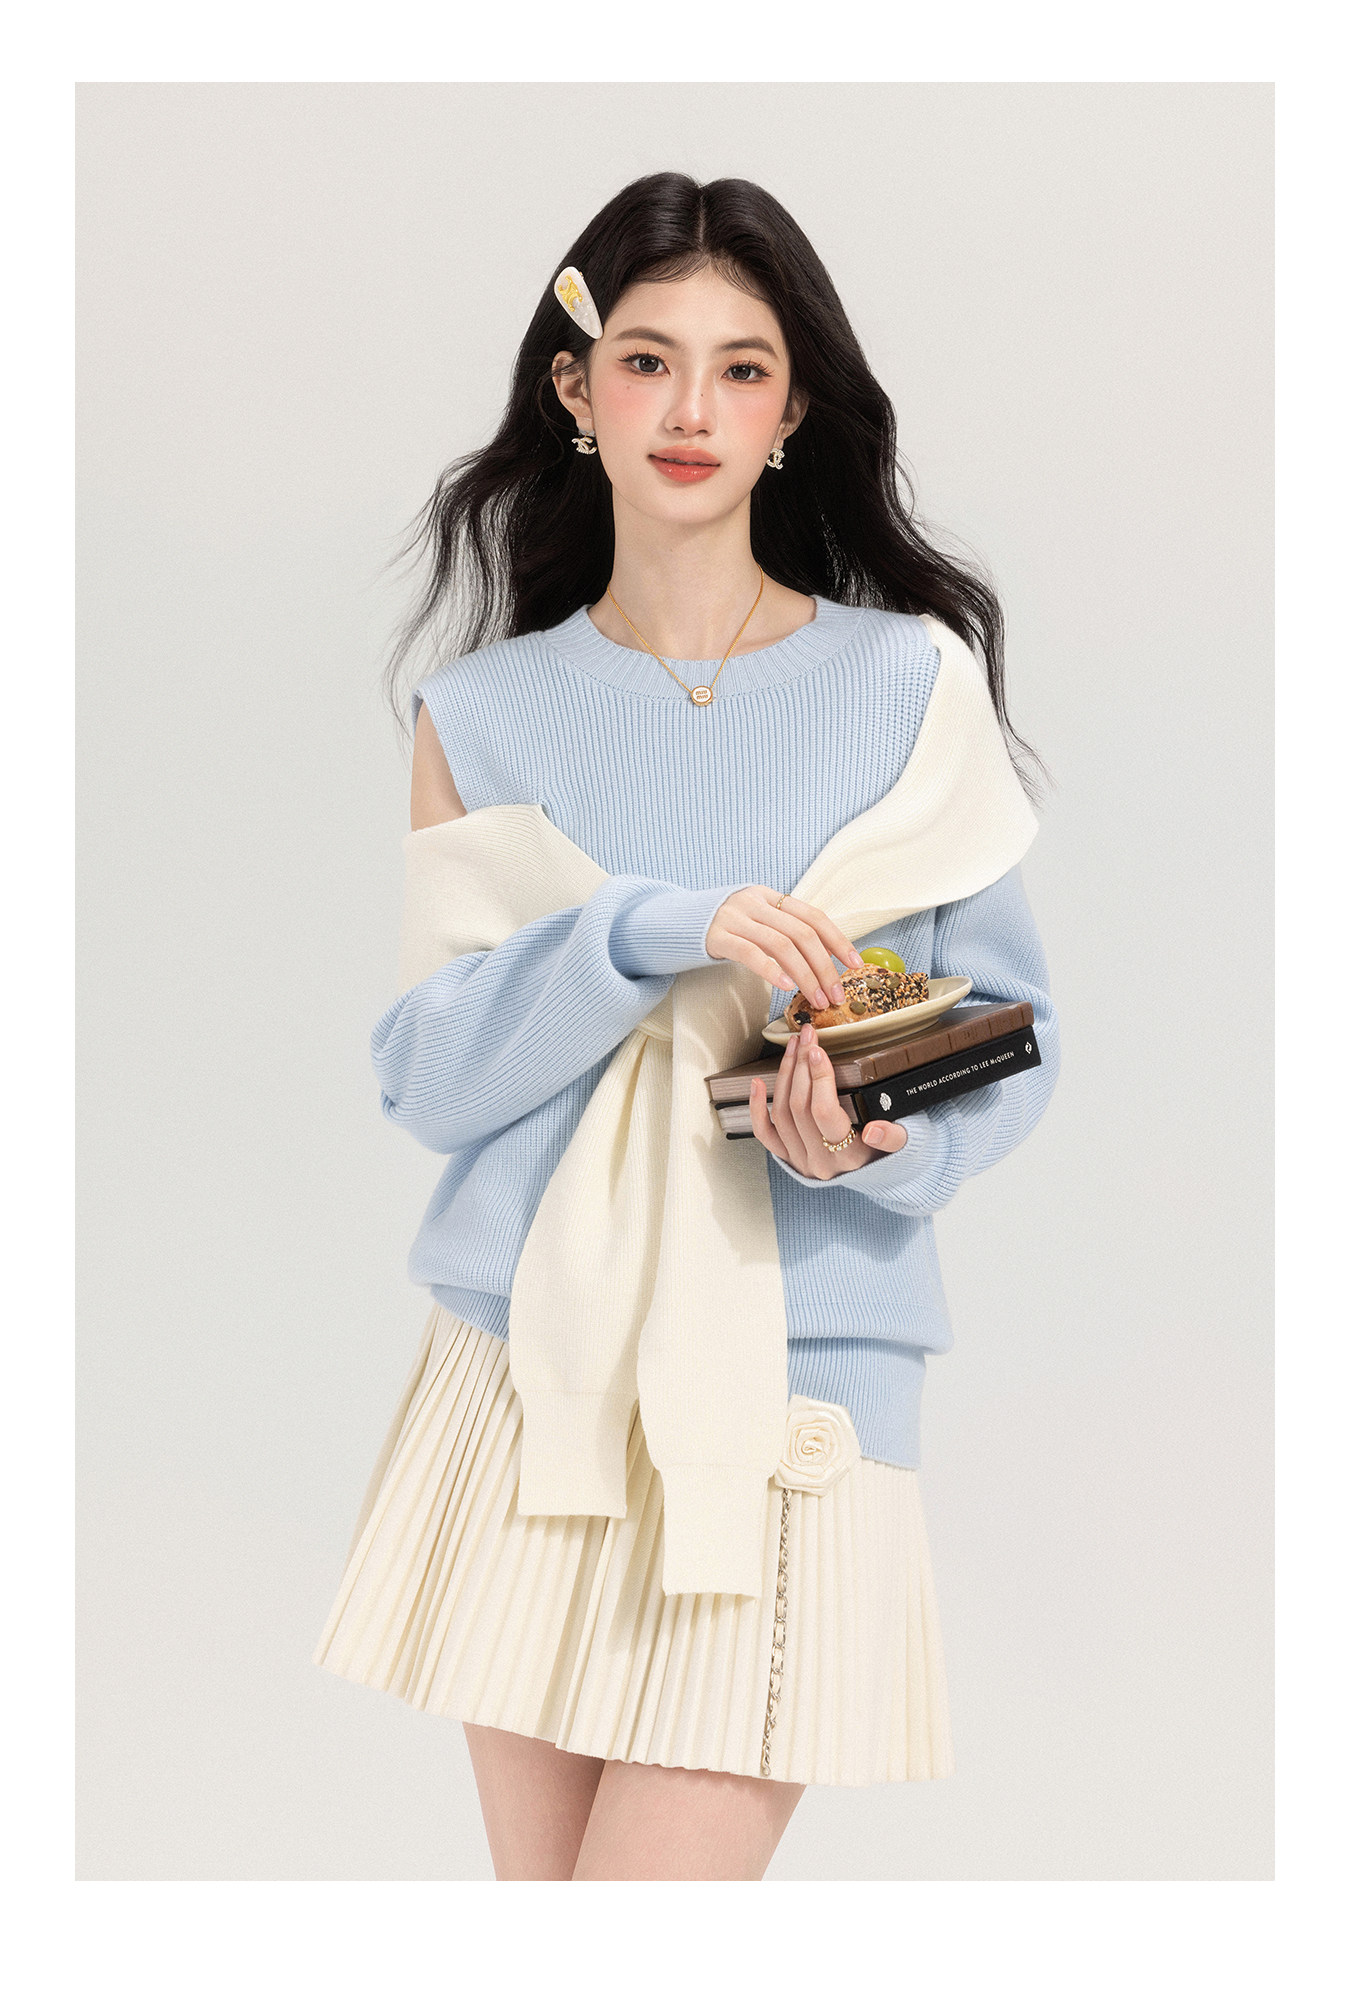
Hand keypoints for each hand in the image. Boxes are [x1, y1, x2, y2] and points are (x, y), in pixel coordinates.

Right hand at [706, 886, 864, 1009]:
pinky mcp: (716, 936)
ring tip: (816, 1000)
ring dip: (805, 976)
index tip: (855, 964)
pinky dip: (771, 970)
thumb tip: (823, 958)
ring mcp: (734, 917)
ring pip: (781, 945)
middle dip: (824, 967)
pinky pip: (750, 953)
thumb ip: (782, 931)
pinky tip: (784, 986)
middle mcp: (754, 902)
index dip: (837, 940)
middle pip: (802, 933)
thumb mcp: (754, 921)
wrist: (673, 922)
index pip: (813, 915)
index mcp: (769, 896)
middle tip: (835, 994)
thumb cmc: (722, 929)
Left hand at [749, 1021, 909, 1179]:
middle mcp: (821, 1162)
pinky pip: (765, 1133)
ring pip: (781, 1113)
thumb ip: (893, 1137)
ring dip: (784, 1076)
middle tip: (807, 1037)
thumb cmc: (894, 1150)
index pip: (825, 1112)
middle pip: (799, 1107)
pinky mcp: (789, 1157)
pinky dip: (756, 1107)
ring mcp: (801, 1160)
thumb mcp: (906, 1142)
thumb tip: (875, 1131)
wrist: (884, 1174)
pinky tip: (756, 1083)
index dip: (819, 1078)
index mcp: (850, 1157)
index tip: (819, 1050)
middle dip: (802, 1066)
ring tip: (794, 1048)